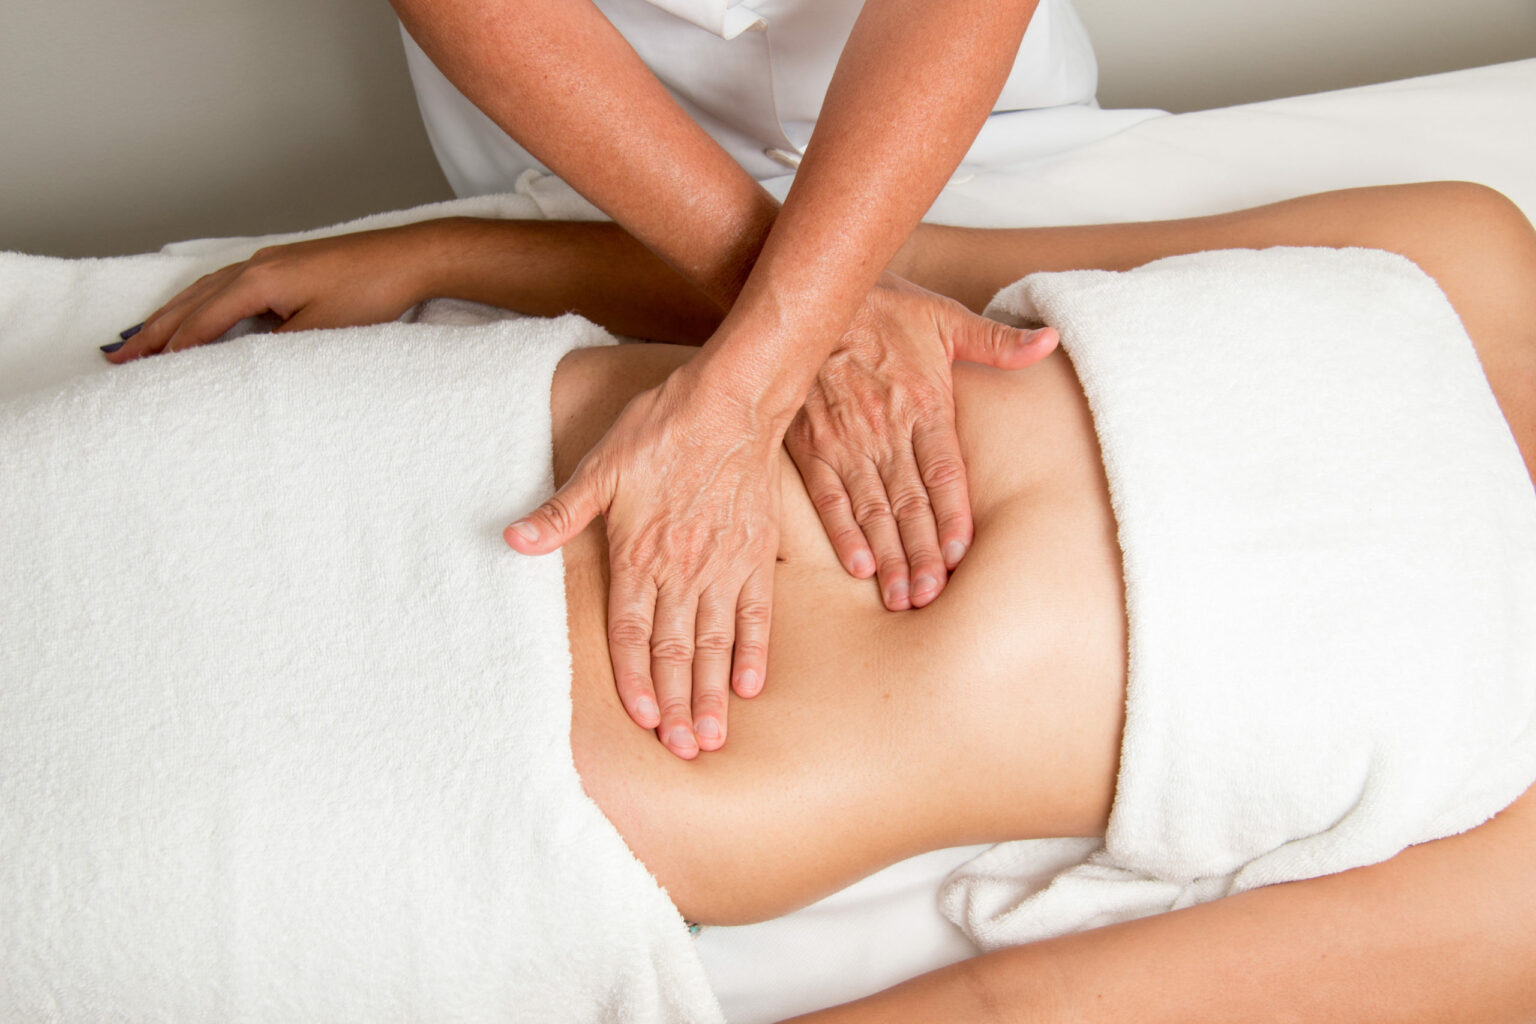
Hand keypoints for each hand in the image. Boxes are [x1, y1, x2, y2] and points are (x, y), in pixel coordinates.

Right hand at [103, 223, 442, 361]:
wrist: (409, 258)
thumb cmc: (371, 291)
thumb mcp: (320, 330)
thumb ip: (277, 346)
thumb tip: (244, 359)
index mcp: (258, 280)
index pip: (203, 321)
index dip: (174, 348)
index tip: (146, 371)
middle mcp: (256, 265)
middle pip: (193, 301)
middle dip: (156, 330)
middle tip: (121, 356)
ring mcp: (270, 260)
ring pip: (207, 289)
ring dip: (176, 314)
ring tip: (147, 336)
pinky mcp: (287, 263)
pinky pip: (229, 284)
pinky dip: (204, 301)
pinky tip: (201, 310)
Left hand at [504, 360, 779, 759]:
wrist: (731, 403)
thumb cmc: (661, 430)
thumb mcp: (600, 468)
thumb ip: (560, 513)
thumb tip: (512, 540)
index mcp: (640, 555)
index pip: (633, 633)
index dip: (636, 679)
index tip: (643, 719)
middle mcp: (683, 570)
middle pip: (676, 649)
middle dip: (678, 704)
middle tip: (682, 750)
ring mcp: (724, 565)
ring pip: (716, 642)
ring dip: (713, 692)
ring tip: (712, 736)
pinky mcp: (757, 555)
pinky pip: (756, 614)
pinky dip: (752, 651)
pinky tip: (749, 686)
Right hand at [785, 274, 1056, 609]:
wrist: (813, 297)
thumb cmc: (884, 307)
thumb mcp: (945, 316)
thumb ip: (997, 341)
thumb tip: (1051, 340)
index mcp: (923, 404)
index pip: (943, 472)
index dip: (952, 517)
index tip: (959, 556)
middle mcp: (884, 429)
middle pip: (909, 502)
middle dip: (921, 553)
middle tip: (932, 596)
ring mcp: (845, 441)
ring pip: (872, 509)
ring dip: (888, 555)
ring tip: (902, 596)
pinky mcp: (811, 446)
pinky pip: (828, 496)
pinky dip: (842, 532)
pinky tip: (858, 567)